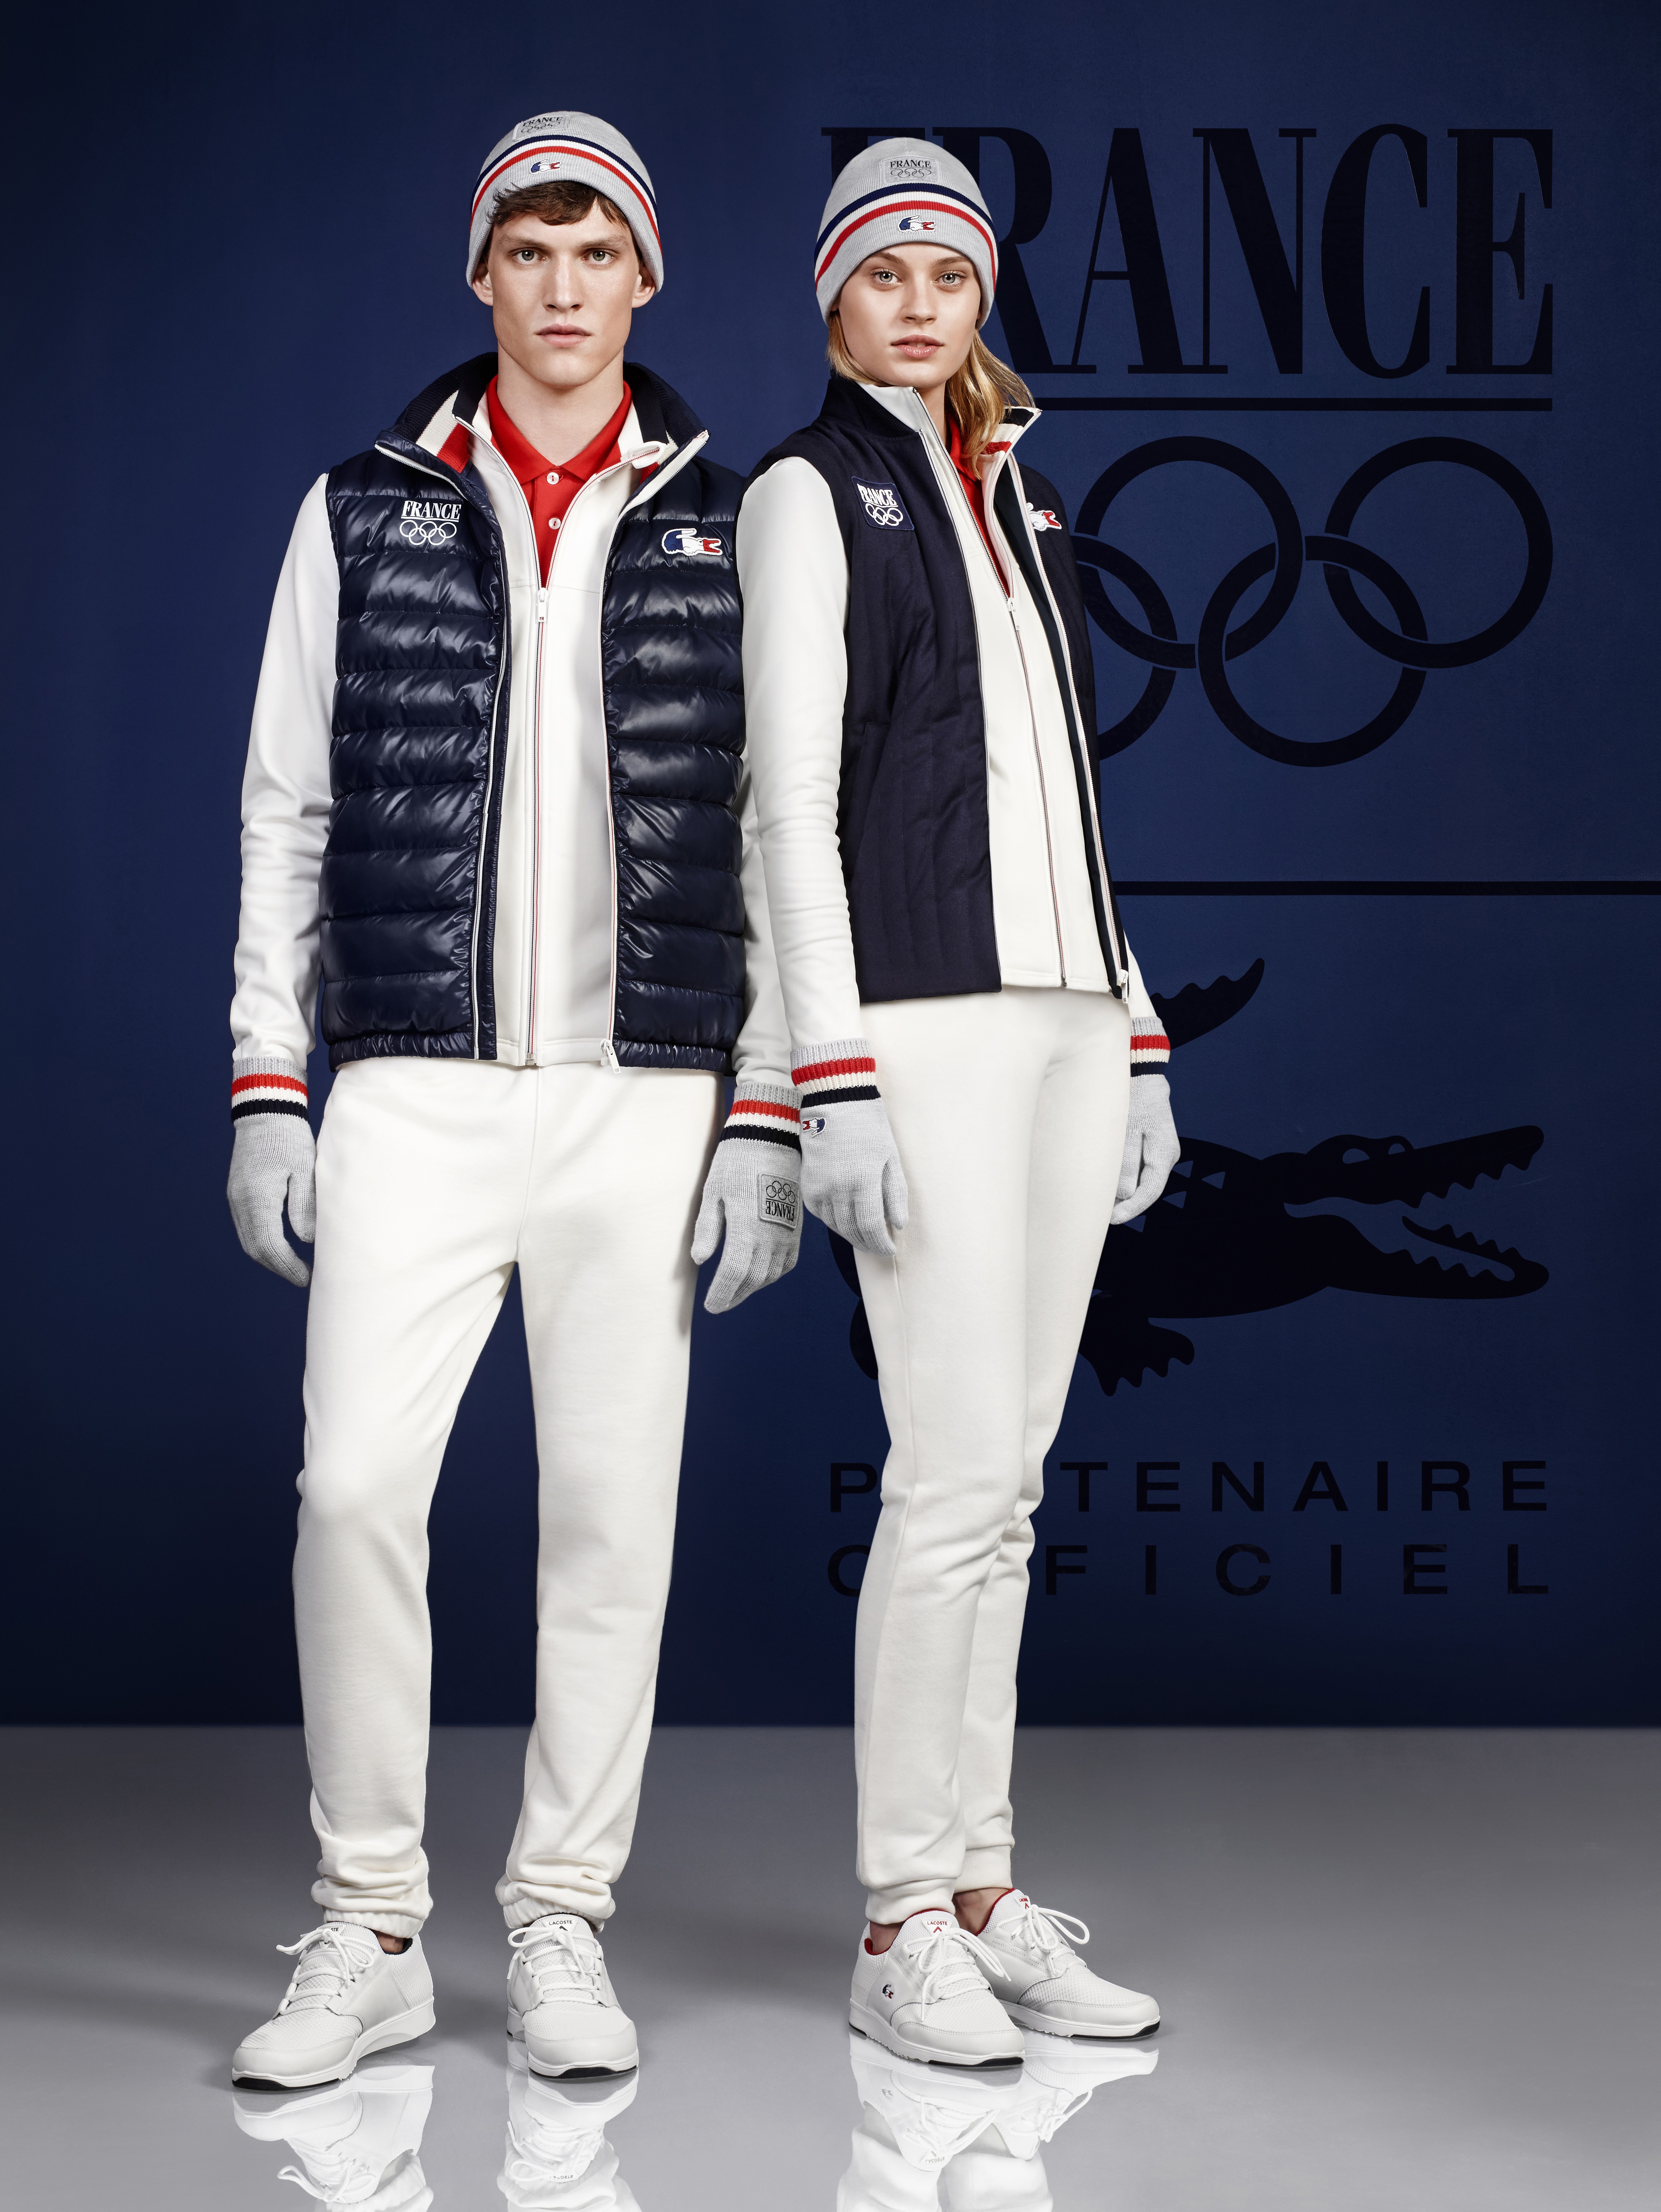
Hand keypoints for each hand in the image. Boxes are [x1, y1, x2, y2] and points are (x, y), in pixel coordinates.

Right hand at [228, 1113, 315, 1286]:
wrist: (266, 1111)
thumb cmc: (289, 1138)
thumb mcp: (304, 1171)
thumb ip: (304, 1207)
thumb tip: (306, 1240)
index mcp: (257, 1197)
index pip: (270, 1245)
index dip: (288, 1265)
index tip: (306, 1277)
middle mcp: (240, 1201)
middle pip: (255, 1248)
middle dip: (278, 1266)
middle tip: (303, 1277)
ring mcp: (235, 1197)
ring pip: (248, 1240)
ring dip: (269, 1257)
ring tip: (294, 1266)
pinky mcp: (237, 1193)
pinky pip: (246, 1227)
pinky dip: (261, 1241)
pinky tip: (279, 1245)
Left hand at [691, 1085, 803, 1312]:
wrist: (772, 1137)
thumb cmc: (736, 1161)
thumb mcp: (713, 1192)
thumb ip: (707, 1228)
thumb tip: (700, 1259)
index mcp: (746, 1228)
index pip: (734, 1275)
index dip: (722, 1295)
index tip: (710, 1306)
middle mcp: (770, 1235)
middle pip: (752, 1280)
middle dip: (734, 1296)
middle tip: (719, 1304)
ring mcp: (787, 1232)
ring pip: (771, 1274)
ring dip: (752, 1288)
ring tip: (735, 1292)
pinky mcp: (796, 1227)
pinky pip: (787, 1262)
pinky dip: (773, 1274)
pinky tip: (761, 1275)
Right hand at [799, 1097, 908, 1253]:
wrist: (835, 1102)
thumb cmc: (869, 1126)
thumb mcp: (890, 1157)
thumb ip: (895, 1193)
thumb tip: (899, 1224)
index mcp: (863, 1181)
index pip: (871, 1226)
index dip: (881, 1243)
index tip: (890, 1250)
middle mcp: (838, 1188)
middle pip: (853, 1231)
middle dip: (868, 1245)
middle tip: (879, 1250)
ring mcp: (820, 1188)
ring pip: (836, 1226)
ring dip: (852, 1237)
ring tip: (865, 1240)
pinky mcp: (808, 1185)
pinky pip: (822, 1215)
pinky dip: (835, 1223)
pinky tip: (846, 1224)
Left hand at [1112, 1073, 1179, 1224]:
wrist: (1141, 1075)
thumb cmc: (1132, 1099)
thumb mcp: (1126, 1131)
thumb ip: (1126, 1164)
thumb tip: (1124, 1195)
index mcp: (1164, 1153)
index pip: (1150, 1191)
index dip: (1131, 1209)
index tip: (1112, 1220)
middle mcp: (1167, 1155)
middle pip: (1147, 1189)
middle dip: (1125, 1203)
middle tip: (1100, 1213)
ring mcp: (1161, 1152)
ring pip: (1142, 1180)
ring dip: (1124, 1191)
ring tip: (1101, 1200)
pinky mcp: (1152, 1146)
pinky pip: (1139, 1168)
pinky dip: (1125, 1177)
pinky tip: (1108, 1181)